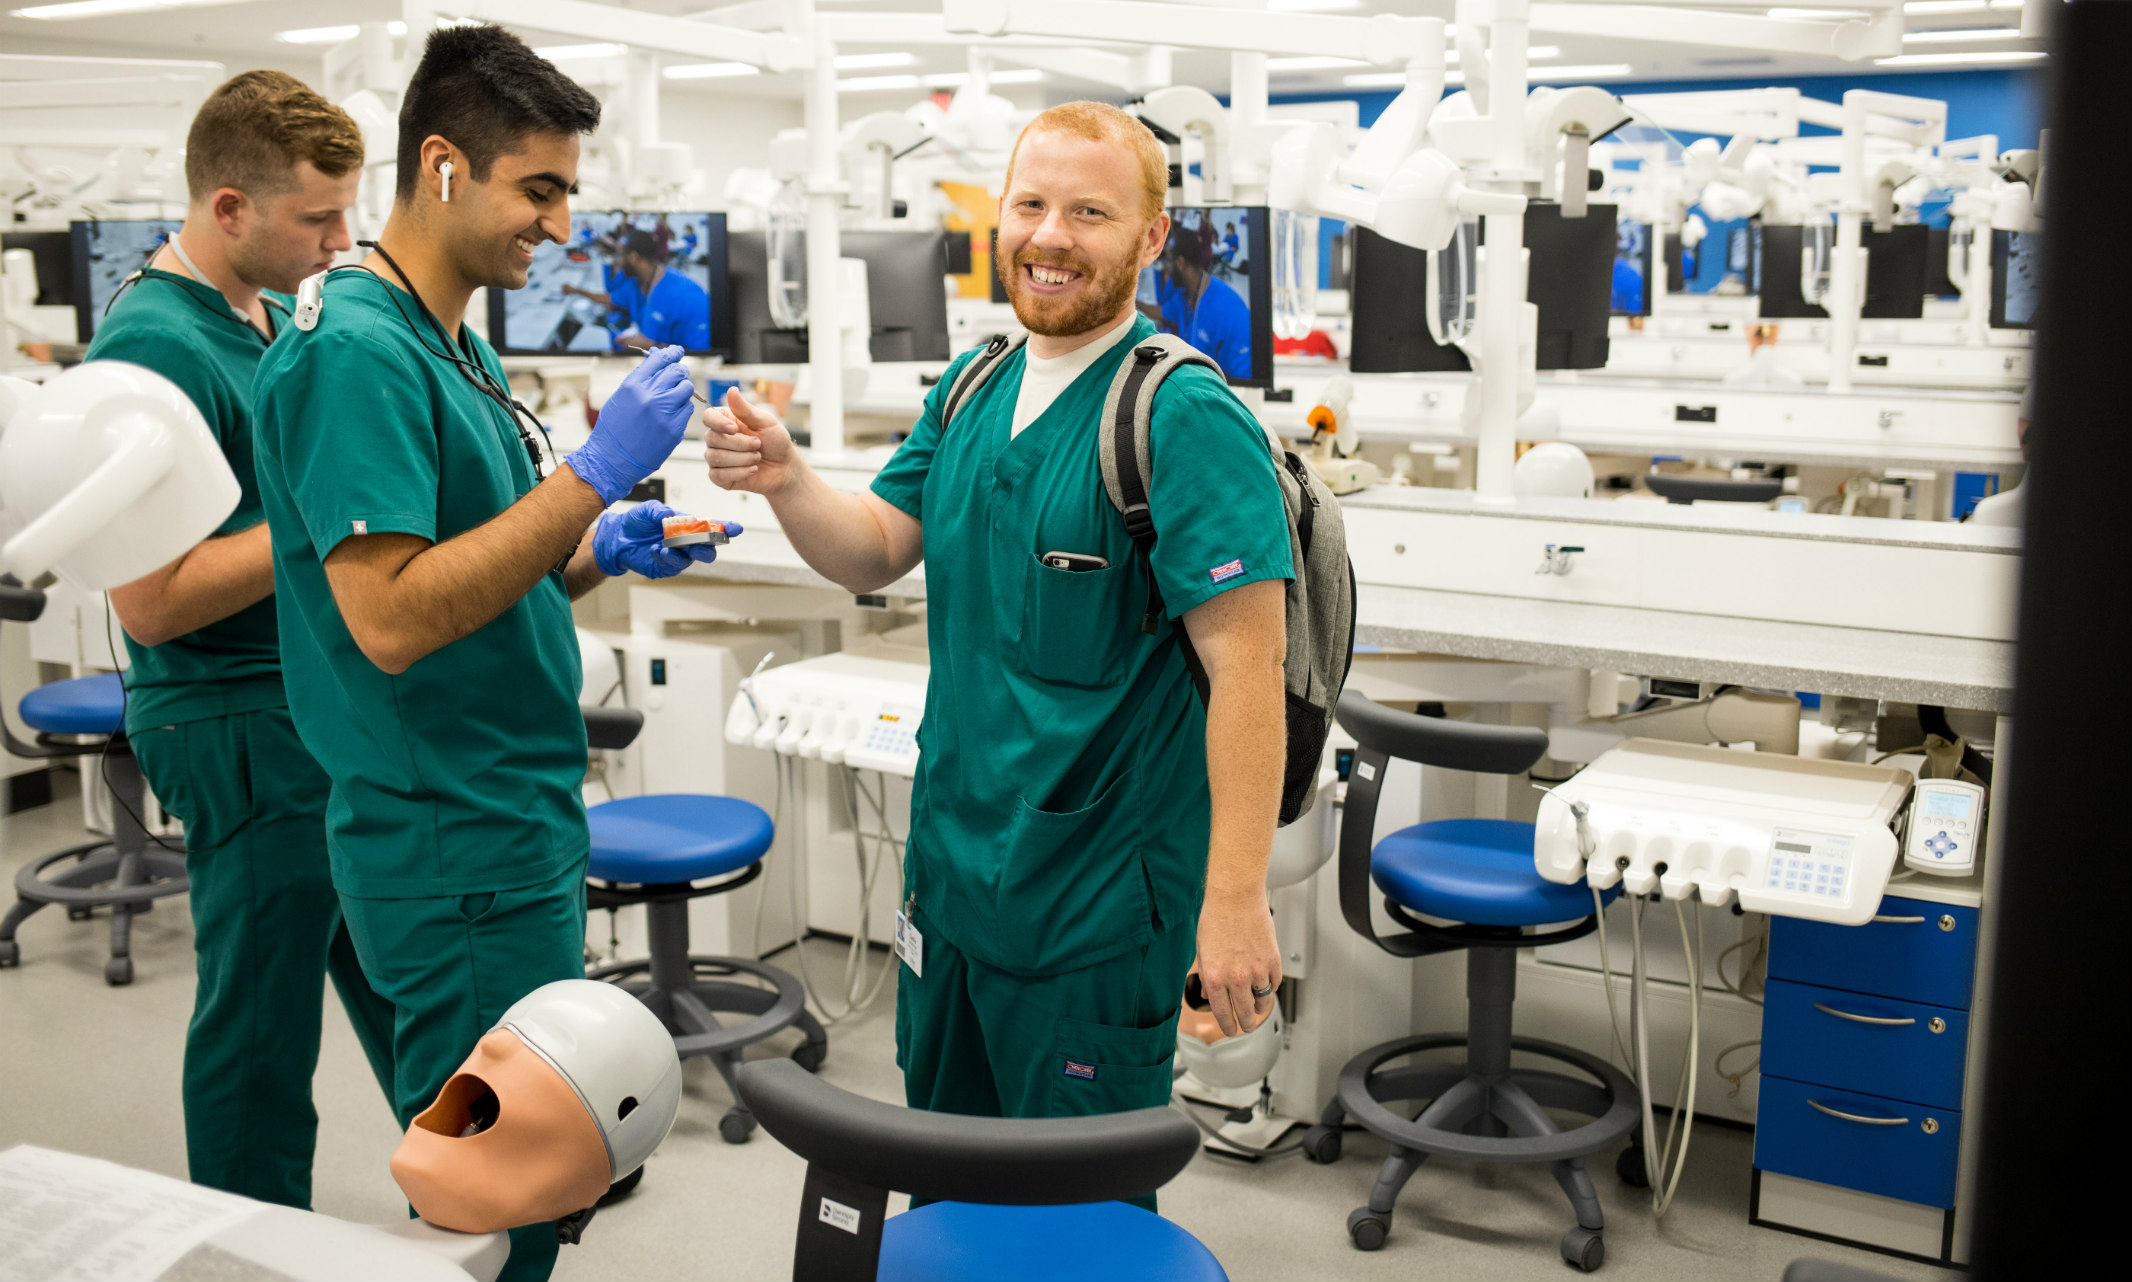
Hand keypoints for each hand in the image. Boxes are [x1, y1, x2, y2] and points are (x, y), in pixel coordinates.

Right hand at [564, 345, 694, 504]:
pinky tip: (673, 412)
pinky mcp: (674, 429)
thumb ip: (639, 379)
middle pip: (677, 372)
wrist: (612, 459)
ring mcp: (664, 413)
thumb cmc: (613, 429)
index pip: (660, 359)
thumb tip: (655, 360)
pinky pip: (687, 410)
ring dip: (682, 389)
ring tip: (673, 396)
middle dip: (679, 371)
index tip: (676, 351)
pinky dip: (682, 408)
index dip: (671, 353)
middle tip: (678, 374)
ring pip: (686, 389)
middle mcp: (650, 396)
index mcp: (633, 385)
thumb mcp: (620, 397)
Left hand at [591, 501, 741, 579]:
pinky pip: (672, 566)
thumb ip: (659, 511)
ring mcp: (677, 556)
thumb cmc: (636, 522)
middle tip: (697, 545)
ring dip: (681, 554)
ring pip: (691, 561)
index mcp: (688, 526)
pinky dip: (665, 558)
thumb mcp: (648, 509)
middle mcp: (686, 543)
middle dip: (707, 548)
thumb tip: (671, 516)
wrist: (616, 537)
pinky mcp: (665, 568)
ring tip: (666, 548)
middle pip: (707, 550)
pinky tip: (655, 550)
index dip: (726, 528)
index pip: (712, 528)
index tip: (735, 528)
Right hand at [703, 386, 799, 496]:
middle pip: (712, 439)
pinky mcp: (720, 477)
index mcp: (726, 421)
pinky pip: (718, 475)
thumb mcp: (765, 421)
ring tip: (757, 457)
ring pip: (716, 457)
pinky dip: (739, 472)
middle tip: (758, 445)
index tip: (734, 428)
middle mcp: (718, 439)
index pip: (708, 417)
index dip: (718, 423)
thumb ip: (746, 409)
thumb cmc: (775, 441)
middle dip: (740, 444)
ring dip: (742, 458)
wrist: (784, 467)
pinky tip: (752, 469)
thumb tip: (731, 390)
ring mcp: (717, 458)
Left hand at [1193, 885, 1280, 1037]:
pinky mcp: (1272, 960)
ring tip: (1256, 1009)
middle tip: (1246, 1027)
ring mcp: (1257, 970)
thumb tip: (1209, 994)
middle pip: (1245, 1013)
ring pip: (1262, 1001)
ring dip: (1259, 1008)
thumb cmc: (1216, 917)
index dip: (1228, 1026)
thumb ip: (1207, 976)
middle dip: (1246, 1025)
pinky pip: (1274, 983)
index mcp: (1215, 976)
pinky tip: (1265, 987)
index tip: (1231, 1030)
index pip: (1222, 1013)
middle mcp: (1236, 977)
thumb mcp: (1202, 950)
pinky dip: (1270, 988)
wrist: (1236, 895)